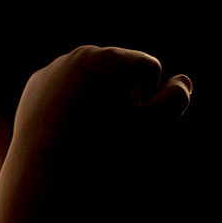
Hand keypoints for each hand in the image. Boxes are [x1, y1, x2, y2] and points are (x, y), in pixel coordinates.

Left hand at [11, 45, 190, 163]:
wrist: (46, 169)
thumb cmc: (105, 150)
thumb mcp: (151, 129)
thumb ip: (175, 101)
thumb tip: (183, 80)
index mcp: (116, 58)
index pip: (150, 69)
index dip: (147, 98)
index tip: (130, 121)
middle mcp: (86, 53)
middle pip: (119, 70)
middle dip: (120, 94)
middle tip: (107, 128)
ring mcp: (58, 66)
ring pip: (90, 78)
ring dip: (95, 96)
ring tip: (85, 128)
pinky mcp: (38, 82)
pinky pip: (64, 87)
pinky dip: (68, 102)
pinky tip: (64, 127)